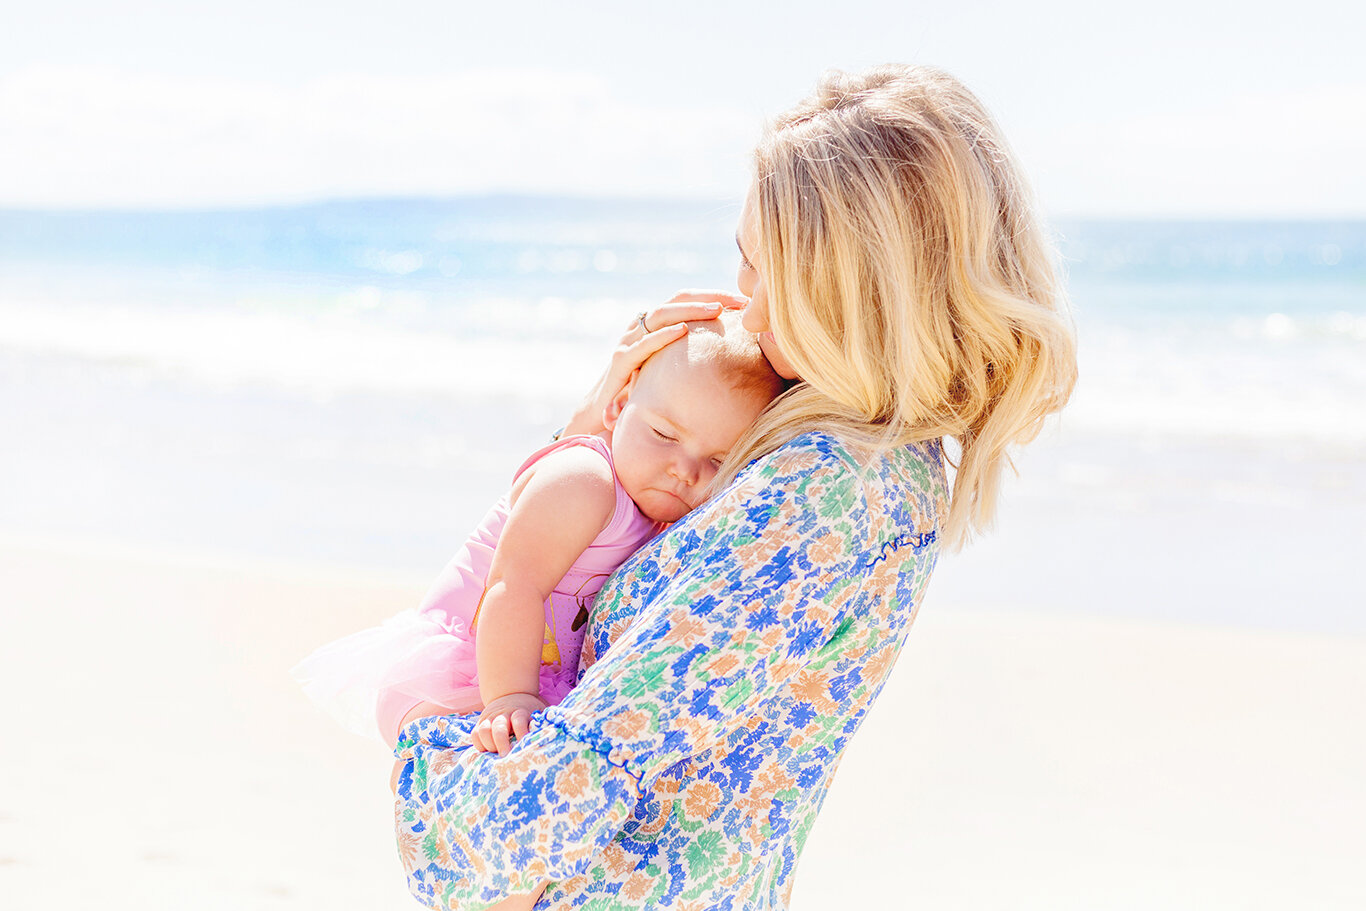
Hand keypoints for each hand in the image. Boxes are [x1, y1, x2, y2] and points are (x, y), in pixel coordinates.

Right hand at [469, 692, 546, 755]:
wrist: (512, 694)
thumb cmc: (530, 711)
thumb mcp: (540, 712)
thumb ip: (545, 723)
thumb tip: (558, 735)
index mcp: (520, 711)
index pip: (519, 720)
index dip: (522, 733)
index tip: (525, 746)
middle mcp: (504, 714)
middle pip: (498, 728)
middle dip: (501, 744)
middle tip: (506, 757)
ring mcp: (491, 718)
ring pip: (483, 730)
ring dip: (489, 745)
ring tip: (496, 755)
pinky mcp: (481, 723)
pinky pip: (475, 735)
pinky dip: (479, 744)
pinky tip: (488, 752)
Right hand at [563, 290, 748, 436]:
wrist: (601, 412)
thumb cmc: (640, 392)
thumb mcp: (668, 370)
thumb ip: (690, 359)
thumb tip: (733, 358)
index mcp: (655, 326)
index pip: (686, 300)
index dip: (713, 295)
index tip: (742, 300)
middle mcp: (641, 327)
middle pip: (677, 299)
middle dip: (709, 296)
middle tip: (738, 300)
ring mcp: (629, 341)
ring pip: (661, 314)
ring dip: (690, 310)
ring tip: (717, 309)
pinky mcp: (620, 361)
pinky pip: (643, 344)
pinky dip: (663, 335)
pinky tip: (683, 331)